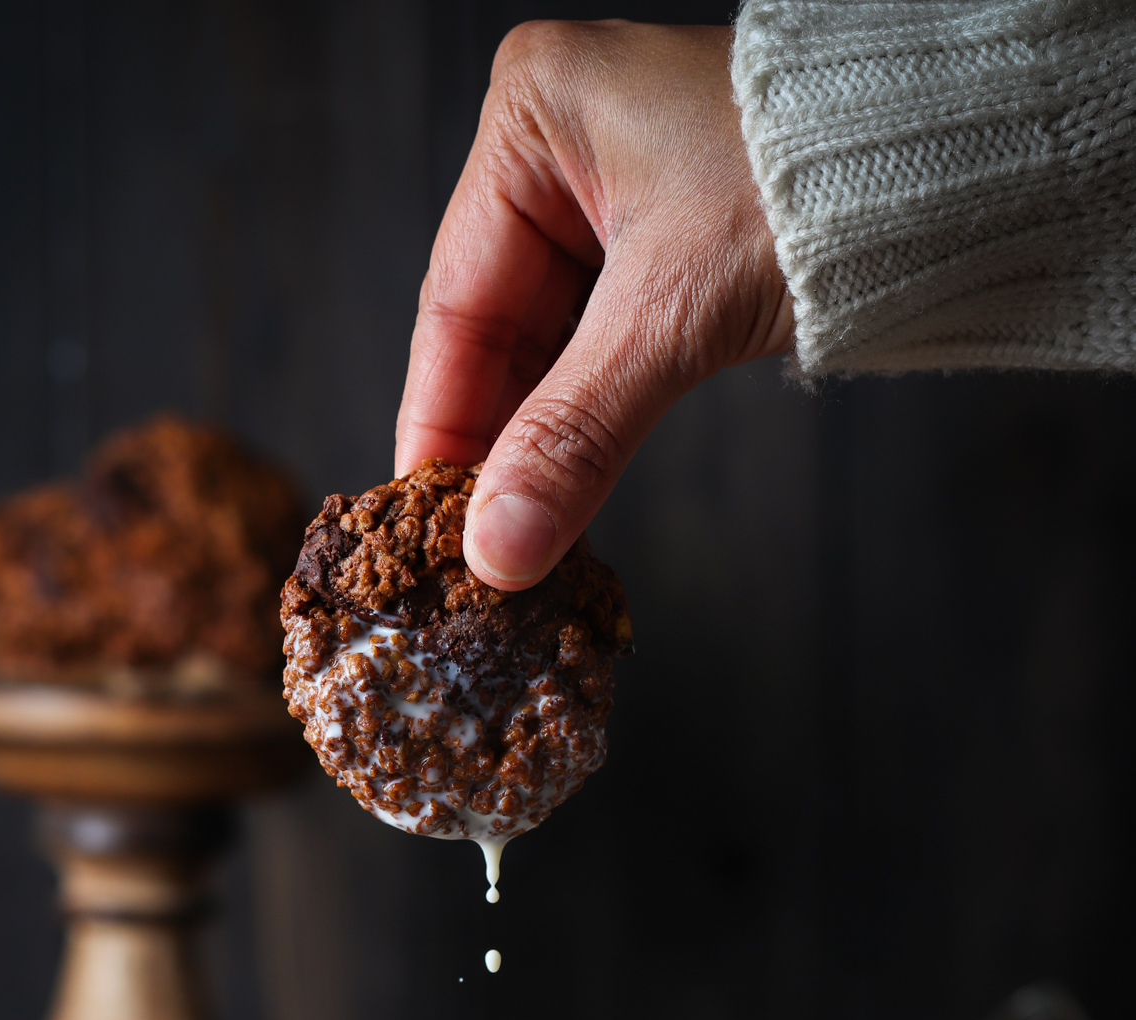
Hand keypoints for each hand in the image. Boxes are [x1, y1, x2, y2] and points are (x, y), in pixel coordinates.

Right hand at [395, 21, 792, 588]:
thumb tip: (498, 548)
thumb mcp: (674, 317)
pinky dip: (586, 421)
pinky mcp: (661, 244)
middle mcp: (559, 148)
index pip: (454, 300)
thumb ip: (575, 436)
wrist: (949, 164)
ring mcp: (609, 196)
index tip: (424, 519)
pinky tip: (568, 490)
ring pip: (545, 350)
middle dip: (490, 445)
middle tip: (472, 548)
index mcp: (533, 117)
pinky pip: (597, 350)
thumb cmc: (816, 186)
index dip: (439, 421)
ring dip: (538, 444)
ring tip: (517, 537)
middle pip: (493, 329)